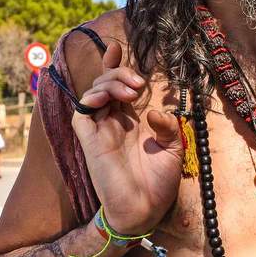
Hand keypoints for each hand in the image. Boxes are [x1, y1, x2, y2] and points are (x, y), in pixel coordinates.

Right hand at [71, 41, 183, 233]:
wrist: (147, 209)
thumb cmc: (159, 181)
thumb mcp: (174, 146)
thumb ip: (167, 124)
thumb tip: (152, 110)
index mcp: (129, 119)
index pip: (117, 86)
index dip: (114, 65)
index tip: (117, 48)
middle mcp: (112, 121)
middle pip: (105, 83)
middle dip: (120, 72)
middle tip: (139, 83)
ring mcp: (99, 130)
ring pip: (92, 92)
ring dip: (110, 83)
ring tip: (132, 91)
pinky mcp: (90, 141)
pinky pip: (81, 113)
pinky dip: (92, 98)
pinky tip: (110, 98)